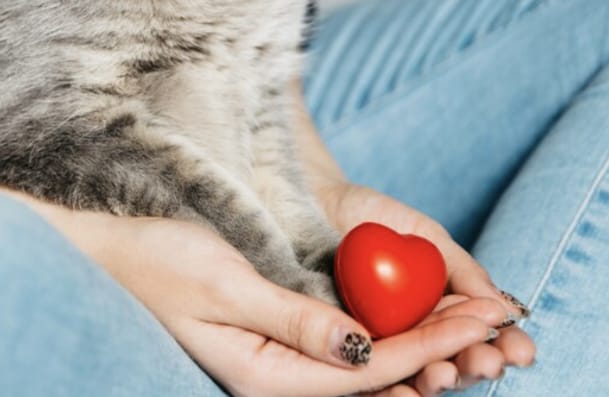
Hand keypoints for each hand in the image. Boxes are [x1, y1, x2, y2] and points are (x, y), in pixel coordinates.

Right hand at [17, 195, 499, 396]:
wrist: (106, 230)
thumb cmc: (153, 252)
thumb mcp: (222, 283)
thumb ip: (293, 320)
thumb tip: (363, 352)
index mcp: (262, 376)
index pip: (368, 370)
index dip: (432, 343)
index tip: (485, 313)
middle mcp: (277, 373)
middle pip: (380, 376)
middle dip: (444, 349)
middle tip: (502, 318)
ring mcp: (279, 351)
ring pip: (370, 362)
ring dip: (427, 341)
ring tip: (480, 318)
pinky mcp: (279, 325)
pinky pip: (350, 338)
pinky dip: (394, 325)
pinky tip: (426, 311)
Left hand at [316, 182, 536, 394]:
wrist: (308, 200)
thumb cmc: (369, 216)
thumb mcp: (424, 235)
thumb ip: (461, 269)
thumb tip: (507, 310)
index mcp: (442, 309)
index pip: (479, 336)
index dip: (504, 348)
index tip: (520, 350)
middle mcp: (415, 334)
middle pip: (452, 361)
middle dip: (474, 366)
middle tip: (488, 363)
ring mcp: (378, 344)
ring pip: (413, 373)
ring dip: (436, 378)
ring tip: (444, 373)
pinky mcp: (339, 352)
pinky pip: (365, 376)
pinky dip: (386, 385)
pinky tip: (405, 389)